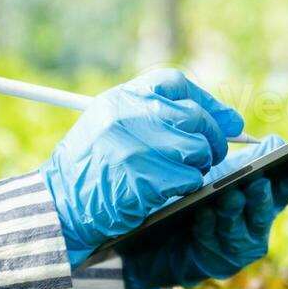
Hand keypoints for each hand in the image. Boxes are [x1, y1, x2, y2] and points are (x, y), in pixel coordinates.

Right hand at [39, 69, 244, 266]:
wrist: (60, 204)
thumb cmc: (89, 168)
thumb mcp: (108, 124)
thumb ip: (149, 115)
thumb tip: (213, 118)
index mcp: (120, 98)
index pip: (175, 84)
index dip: (207, 101)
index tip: (227, 120)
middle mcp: (127, 116)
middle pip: (194, 116)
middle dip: (214, 137)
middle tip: (216, 152)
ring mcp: (136, 147)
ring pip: (197, 149)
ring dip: (201, 165)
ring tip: (187, 173)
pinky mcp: (143, 179)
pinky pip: (188, 179)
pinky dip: (188, 187)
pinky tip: (175, 191)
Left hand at [120, 135, 287, 288]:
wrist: (163, 241)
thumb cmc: (199, 200)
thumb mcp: (222, 174)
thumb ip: (249, 160)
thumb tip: (276, 142)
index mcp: (266, 195)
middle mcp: (259, 221)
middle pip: (268, 206)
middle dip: (264, 194)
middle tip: (259, 180)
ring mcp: (240, 244)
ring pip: (239, 226)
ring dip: (234, 210)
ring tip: (227, 195)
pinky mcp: (218, 261)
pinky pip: (212, 240)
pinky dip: (207, 225)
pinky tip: (201, 213)